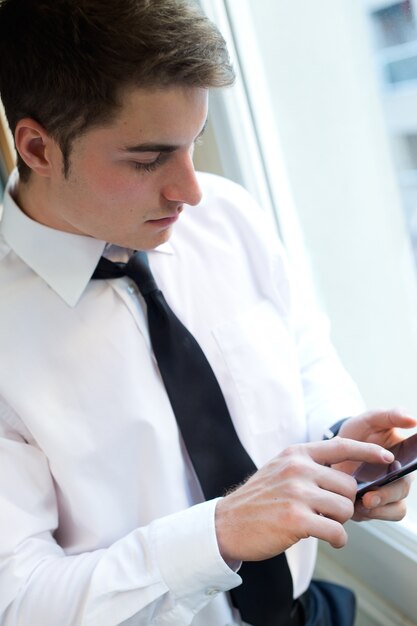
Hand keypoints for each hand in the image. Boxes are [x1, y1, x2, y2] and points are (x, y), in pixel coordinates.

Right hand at [215, 437, 393, 562]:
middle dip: (345, 503)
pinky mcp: (295, 519)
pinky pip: (336, 531)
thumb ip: (309, 468)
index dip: (367, 452)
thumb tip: (347, 480)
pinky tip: (327, 539)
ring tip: (324, 526)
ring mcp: (296, 493)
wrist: (227, 523)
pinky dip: (338, 539)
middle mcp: (297, 469)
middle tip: (329, 513)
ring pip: (345, 508)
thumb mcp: (280, 470)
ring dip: (340, 522)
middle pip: (348, 485)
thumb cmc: (258, 500)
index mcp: (296, 454)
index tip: (386, 457)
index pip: (341, 445)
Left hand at [336, 409, 416, 520]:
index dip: (411, 465)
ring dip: (379, 509)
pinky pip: (382, 516)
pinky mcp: (378, 505)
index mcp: (406, 454)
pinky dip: (370, 515)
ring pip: (396, 508)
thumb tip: (412, 419)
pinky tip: (355, 508)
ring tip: (359, 503)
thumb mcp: (370, 420)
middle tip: (368, 497)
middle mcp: (402, 475)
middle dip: (386, 495)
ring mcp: (390, 491)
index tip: (393, 465)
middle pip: (403, 489)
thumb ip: (390, 415)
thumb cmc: (358, 433)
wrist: (334, 451)